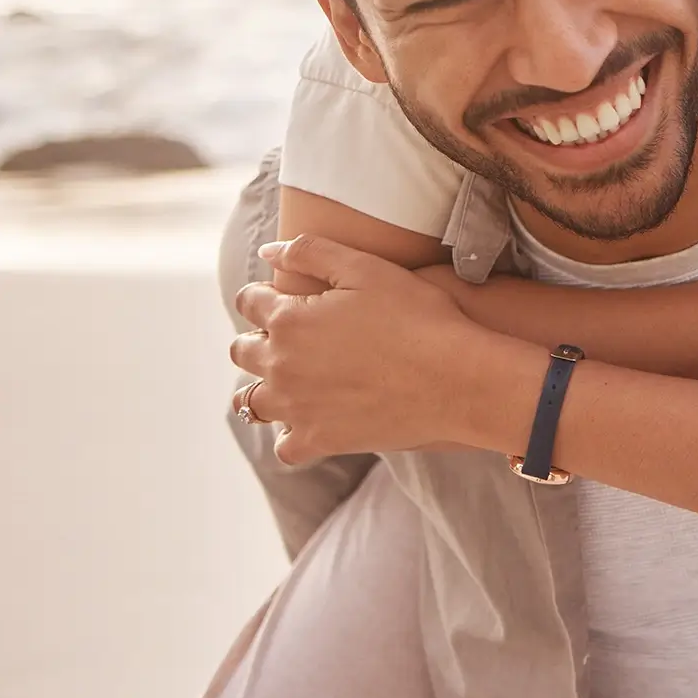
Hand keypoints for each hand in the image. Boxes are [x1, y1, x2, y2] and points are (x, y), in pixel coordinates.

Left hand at [231, 235, 533, 463]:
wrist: (455, 378)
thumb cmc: (417, 316)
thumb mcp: (366, 268)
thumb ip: (310, 252)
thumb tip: (267, 252)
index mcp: (288, 319)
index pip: (250, 302)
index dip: (263, 295)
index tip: (281, 297)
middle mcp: (280, 366)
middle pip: (242, 351)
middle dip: (257, 338)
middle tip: (289, 336)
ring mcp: (296, 409)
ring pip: (251, 402)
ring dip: (263, 387)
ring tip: (290, 380)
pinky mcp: (319, 441)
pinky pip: (285, 446)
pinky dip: (292, 434)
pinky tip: (311, 420)